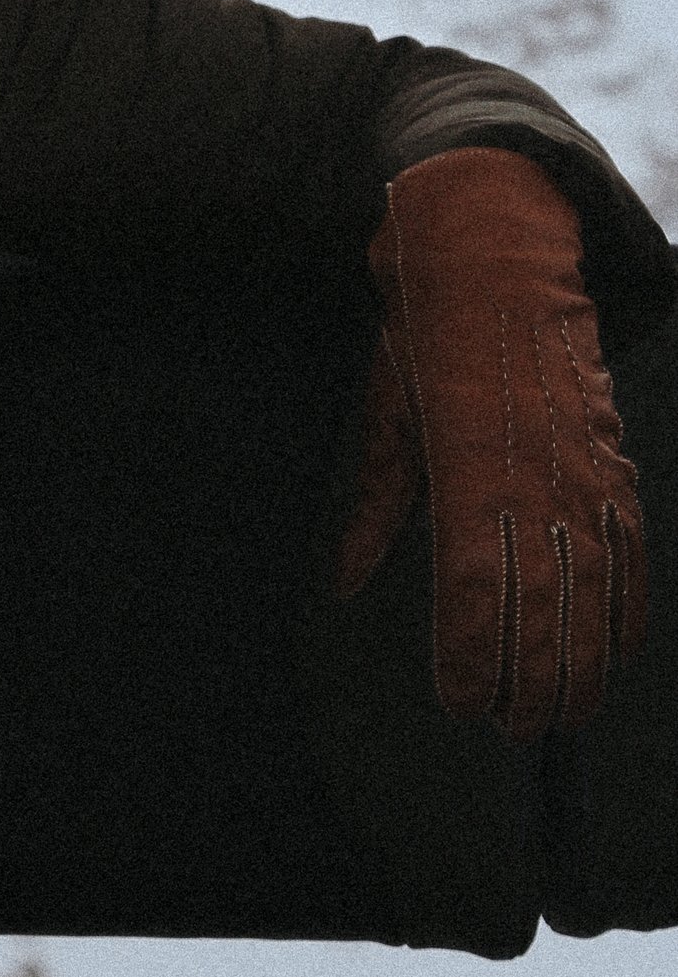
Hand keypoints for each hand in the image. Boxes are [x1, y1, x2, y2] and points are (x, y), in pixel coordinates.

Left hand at [336, 145, 643, 736]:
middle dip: (531, 676)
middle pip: (543, 602)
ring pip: (593, 583)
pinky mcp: (610, 452)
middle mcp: (532, 469)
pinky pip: (628, 542)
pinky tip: (619, 646)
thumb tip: (347, 578)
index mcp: (467, 462)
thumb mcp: (385, 411)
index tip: (461, 704)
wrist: (493, 247)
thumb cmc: (423, 330)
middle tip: (513, 729)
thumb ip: (375, 503)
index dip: (473, 654)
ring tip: (564, 713)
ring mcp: (581, 462)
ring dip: (583, 656)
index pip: (473, 585)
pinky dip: (628, 600)